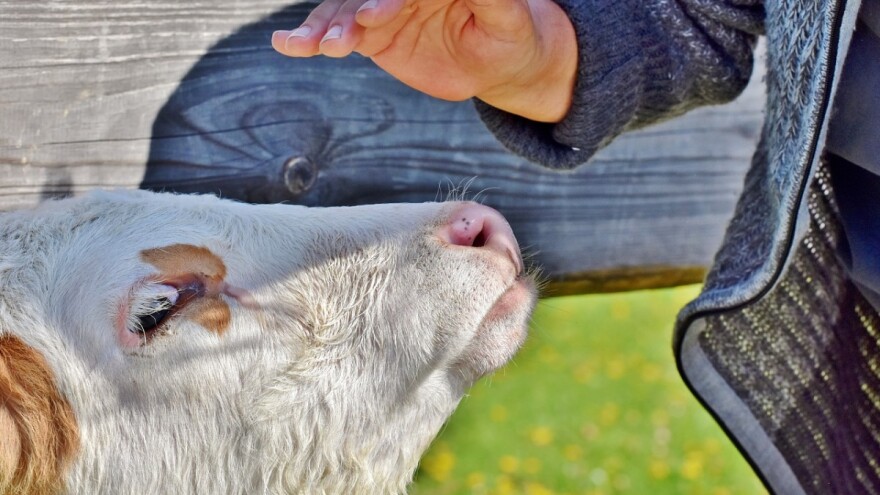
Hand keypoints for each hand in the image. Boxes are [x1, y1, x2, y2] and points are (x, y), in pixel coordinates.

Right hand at [271, 0, 576, 122]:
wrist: (496, 63)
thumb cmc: (509, 34)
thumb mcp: (507, 17)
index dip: (389, 0)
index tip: (374, 16)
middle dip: (351, 13)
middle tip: (342, 37)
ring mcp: (383, 7)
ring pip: (345, 10)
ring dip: (325, 26)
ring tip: (310, 45)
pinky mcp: (371, 33)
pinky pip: (337, 32)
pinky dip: (311, 38)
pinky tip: (288, 45)